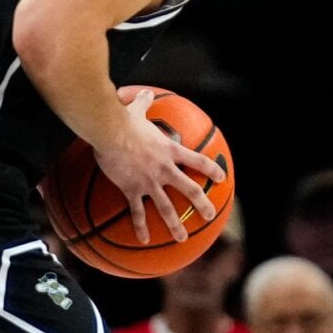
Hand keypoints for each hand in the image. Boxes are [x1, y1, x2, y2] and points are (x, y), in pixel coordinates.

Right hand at [97, 88, 224, 246]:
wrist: (110, 133)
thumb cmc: (124, 121)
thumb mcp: (137, 110)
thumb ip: (144, 104)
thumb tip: (145, 93)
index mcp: (170, 151)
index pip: (198, 161)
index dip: (211, 170)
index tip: (222, 178)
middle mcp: (164, 169)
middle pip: (190, 190)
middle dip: (202, 204)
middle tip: (211, 216)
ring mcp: (149, 182)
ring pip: (167, 208)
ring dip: (176, 225)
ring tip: (183, 239)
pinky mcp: (132, 190)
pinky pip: (138, 212)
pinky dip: (141, 227)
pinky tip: (144, 240)